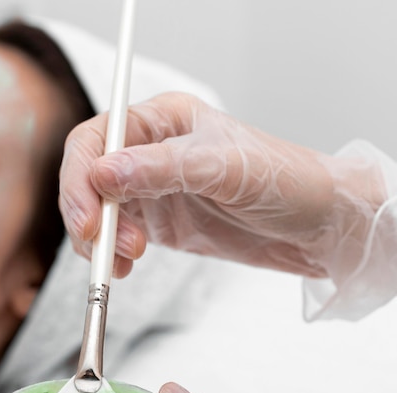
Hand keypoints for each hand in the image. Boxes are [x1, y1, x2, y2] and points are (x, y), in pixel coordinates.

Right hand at [59, 92, 384, 278]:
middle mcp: (149, 152)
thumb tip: (102, 174)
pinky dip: (112, 256)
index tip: (90, 218)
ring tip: (123, 262)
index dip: (82, 178)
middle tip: (103, 247)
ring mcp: (151, 189)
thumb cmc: (283, 180)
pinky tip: (123, 269)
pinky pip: (118, 237)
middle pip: (89, 178)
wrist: (314, 224)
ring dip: (100, 241)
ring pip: (99, 212)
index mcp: (163, 120)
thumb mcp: (224, 168)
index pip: (97, 139)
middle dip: (88, 214)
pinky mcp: (158, 222)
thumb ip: (162, 169)